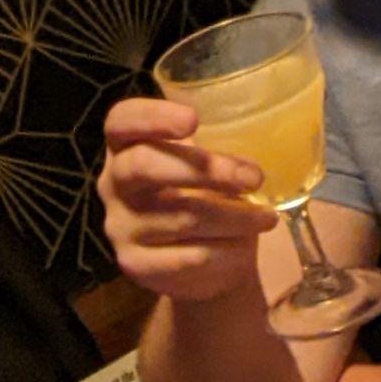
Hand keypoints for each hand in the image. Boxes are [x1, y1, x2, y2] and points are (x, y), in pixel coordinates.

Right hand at [96, 96, 273, 304]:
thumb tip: (250, 168)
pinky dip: (226, 251)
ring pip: (181, 218)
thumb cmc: (204, 196)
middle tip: (253, 177)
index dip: (152, 117)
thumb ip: (215, 153)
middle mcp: (113, 183)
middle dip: (203, 169)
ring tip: (267, 218)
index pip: (121, 121)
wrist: (201, 262)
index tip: (193, 120)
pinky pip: (188, 257)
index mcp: (125, 145)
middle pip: (143, 165)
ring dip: (234, 217)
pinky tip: (243, 247)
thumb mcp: (205, 166)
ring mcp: (120, 226)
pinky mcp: (135, 264)